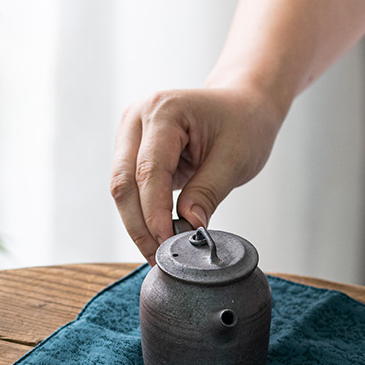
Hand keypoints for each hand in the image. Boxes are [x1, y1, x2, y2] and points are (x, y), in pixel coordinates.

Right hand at [110, 86, 283, 263]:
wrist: (242, 107)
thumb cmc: (242, 123)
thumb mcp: (235, 159)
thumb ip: (208, 193)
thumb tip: (189, 226)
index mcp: (163, 110)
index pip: (148, 171)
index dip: (155, 214)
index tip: (167, 244)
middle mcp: (138, 118)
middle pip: (124, 183)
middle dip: (140, 226)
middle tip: (159, 258)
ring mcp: (131, 135)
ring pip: (122, 190)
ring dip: (138, 225)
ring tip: (159, 253)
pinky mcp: (134, 152)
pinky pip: (131, 191)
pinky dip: (142, 216)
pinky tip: (158, 238)